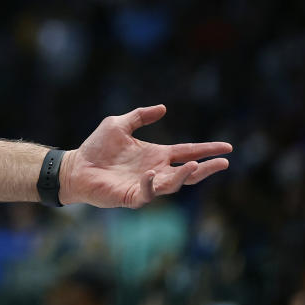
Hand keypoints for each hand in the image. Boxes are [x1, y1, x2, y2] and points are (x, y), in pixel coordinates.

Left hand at [61, 105, 230, 207]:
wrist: (76, 166)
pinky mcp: (132, 196)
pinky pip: (147, 193)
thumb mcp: (118, 124)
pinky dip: (151, 184)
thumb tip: (163, 108)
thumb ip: (140, 116)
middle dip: (207, 167)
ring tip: (194, 166)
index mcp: (157, 155)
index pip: (187, 151)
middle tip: (224, 162)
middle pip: (188, 171)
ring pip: (173, 184)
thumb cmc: (97, 147)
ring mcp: (146, 185)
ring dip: (184, 176)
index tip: (227, 147)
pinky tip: (150, 173)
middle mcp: (156, 171)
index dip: (207, 150)